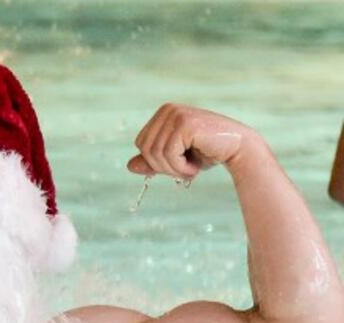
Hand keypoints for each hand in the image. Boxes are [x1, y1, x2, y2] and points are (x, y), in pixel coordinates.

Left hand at [127, 103, 260, 179]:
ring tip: (191, 168)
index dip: (156, 161)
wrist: (238, 150)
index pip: (141, 143)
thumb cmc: (207, 153)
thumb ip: (153, 160)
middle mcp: (168, 110)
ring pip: (155, 153)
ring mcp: (177, 114)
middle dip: (163, 166)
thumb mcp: (175, 158)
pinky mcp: (185, 123)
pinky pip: (168, 154)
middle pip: (145, 148)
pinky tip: (195, 166)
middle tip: (184, 169)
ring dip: (173, 169)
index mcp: (163, 113)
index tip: (178, 163)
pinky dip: (181, 167)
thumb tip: (129, 166)